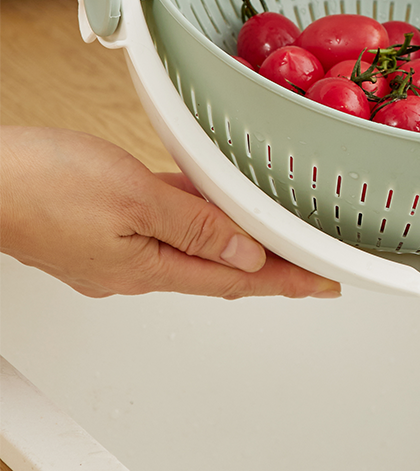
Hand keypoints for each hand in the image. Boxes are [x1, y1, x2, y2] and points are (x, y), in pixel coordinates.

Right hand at [0, 126, 341, 299]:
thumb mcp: (135, 198)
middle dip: (269, 265)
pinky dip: (196, 214)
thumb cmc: (42, 185)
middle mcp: (136, 265)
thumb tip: (246, 251)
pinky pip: (166, 222)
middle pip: (219, 266)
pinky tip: (210, 200)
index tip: (324, 285)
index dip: (286, 281)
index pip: (237, 279)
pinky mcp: (104, 226)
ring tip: (275, 234)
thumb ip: (195, 224)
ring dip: (234, 239)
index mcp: (148, 267)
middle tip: (310, 264)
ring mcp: (118, 247)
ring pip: (193, 241)